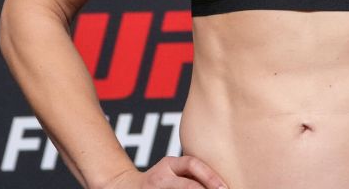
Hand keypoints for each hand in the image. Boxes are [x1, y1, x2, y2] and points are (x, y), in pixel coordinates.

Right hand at [100, 155, 229, 188]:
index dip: (210, 176)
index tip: (224, 188)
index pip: (192, 163)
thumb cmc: (159, 181)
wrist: (124, 186)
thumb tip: (221, 183)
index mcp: (169, 164)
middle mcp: (160, 176)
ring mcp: (153, 188)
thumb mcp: (172, 170)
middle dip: (206, 187)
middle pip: (187, 184)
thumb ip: (190, 173)